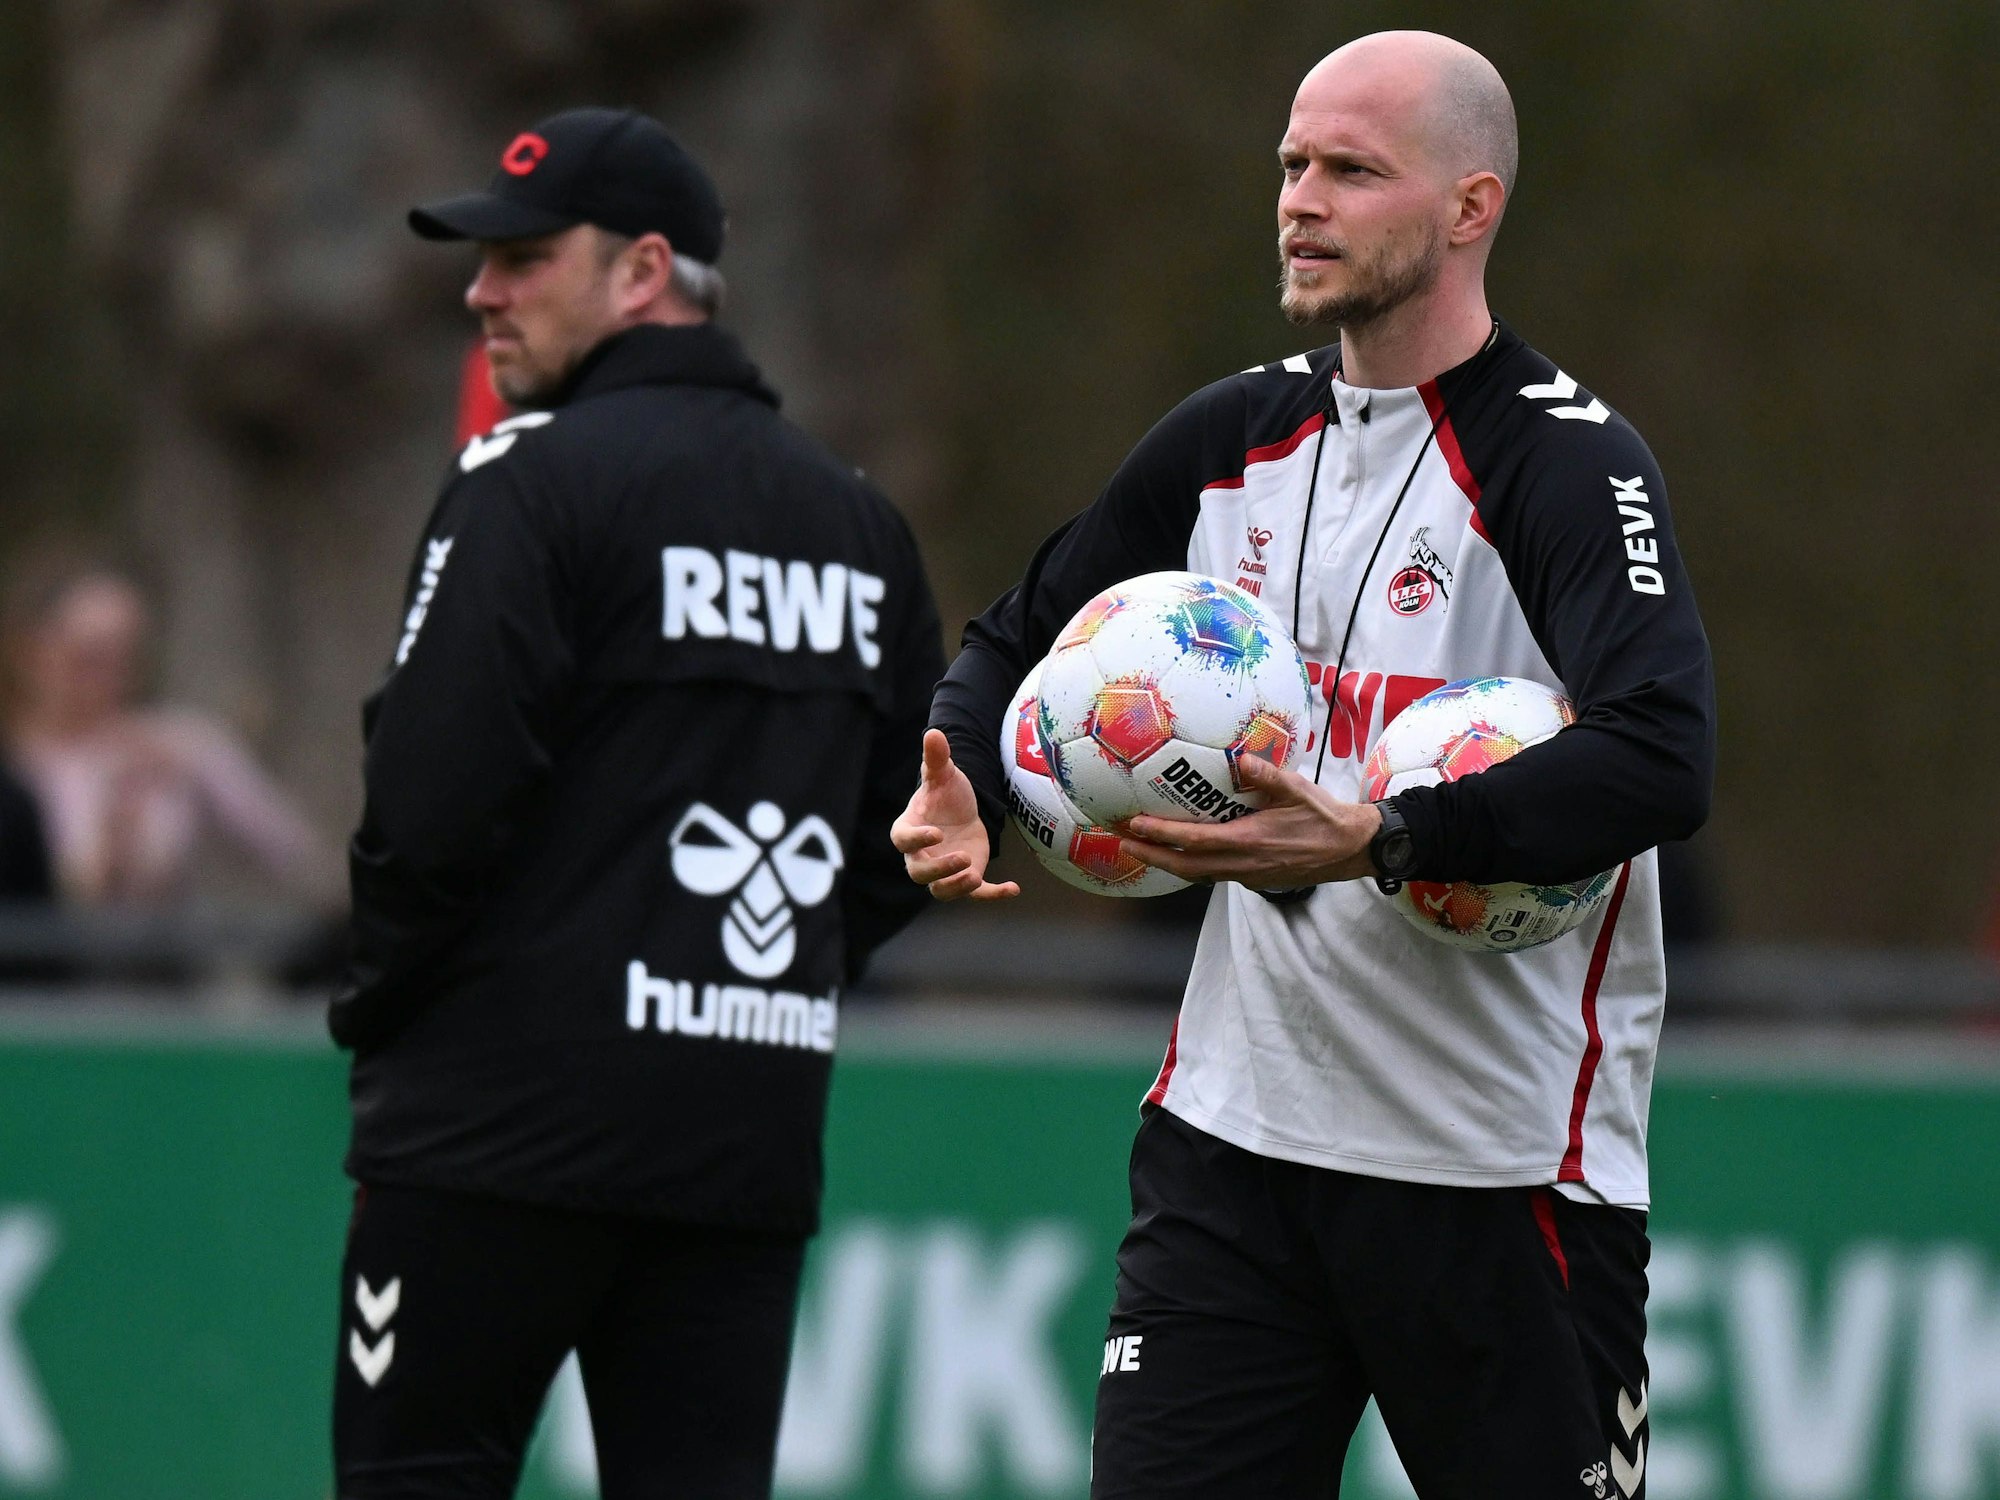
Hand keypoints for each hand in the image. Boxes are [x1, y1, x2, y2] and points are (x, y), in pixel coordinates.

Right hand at [890, 729, 1020, 901]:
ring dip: (957, 887)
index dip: (916, 839)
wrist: (963, 810)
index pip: (903, 839)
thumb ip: (937, 758)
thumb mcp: (944, 774)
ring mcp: (944, 870)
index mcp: (909, 829)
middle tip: (962, 859)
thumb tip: (934, 733)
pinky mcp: (967, 877)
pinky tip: (1014, 888)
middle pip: (920, 873)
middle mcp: (921, 855)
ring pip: (941, 890)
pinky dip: (993, 894)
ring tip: (975, 877)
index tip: (935, 832)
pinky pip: (976, 893)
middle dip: (939, 870)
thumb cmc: (946, 793)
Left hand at [1120, 753, 1380, 887]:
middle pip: (1186, 868)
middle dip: (1151, 856)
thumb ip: (1267, 775)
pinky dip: (1190, 866)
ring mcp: (1247, 876)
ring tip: (1141, 848)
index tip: (1135, 825)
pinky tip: (1181, 853)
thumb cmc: (1324, 817)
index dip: (1162, 835)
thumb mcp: (1298, 790)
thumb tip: (1240, 759)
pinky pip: (1213, 875)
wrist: (1350, 850)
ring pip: (1198, 875)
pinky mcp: (1253, 879)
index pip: (1195, 841)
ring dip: (1167, 863)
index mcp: (1249, 842)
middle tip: (1122, 841)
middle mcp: (1243, 865)